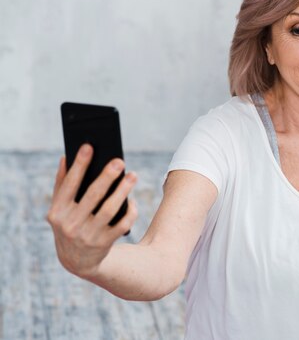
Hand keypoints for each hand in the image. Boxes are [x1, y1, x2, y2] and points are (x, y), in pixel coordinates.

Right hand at [46, 144, 137, 278]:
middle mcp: (70, 224)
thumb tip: (65, 156)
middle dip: (107, 176)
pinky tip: (132, 200)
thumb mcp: (60, 208)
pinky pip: (122, 224)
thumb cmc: (70, 223)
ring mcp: (87, 235)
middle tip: (120, 161)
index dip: (79, 165)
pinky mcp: (104, 244)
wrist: (76, 261)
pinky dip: (129, 211)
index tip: (89, 146)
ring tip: (133, 176)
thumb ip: (62, 183)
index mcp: (57, 212)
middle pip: (93, 195)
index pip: (69, 184)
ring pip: (110, 209)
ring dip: (123, 190)